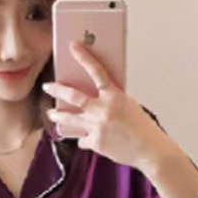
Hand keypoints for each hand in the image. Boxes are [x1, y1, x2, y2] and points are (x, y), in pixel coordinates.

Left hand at [42, 41, 171, 171]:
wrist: (149, 150)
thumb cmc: (143, 128)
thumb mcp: (129, 105)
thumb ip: (111, 99)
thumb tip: (95, 97)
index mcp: (115, 97)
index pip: (97, 72)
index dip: (84, 58)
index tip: (73, 46)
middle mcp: (104, 110)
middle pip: (74, 96)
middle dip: (57, 90)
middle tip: (48, 86)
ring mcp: (97, 127)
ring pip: (70, 118)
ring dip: (58, 115)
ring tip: (52, 113)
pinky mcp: (95, 143)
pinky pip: (82, 139)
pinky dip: (85, 138)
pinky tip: (89, 139)